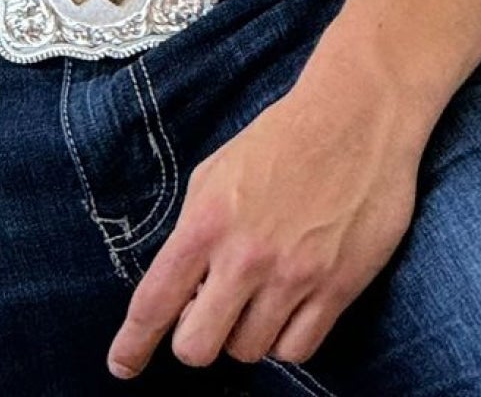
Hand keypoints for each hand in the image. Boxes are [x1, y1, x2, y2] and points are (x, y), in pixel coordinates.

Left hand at [104, 66, 424, 377]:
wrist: (357, 114)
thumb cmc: (281, 139)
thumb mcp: (216, 172)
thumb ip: (193, 231)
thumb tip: (180, 291)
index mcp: (207, 221)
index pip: (154, 302)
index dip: (132, 345)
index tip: (123, 366)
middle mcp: (246, 255)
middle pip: (197, 348)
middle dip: (196, 338)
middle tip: (211, 314)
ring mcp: (293, 276)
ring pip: (249, 352)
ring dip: (245, 333)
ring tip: (259, 294)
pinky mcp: (337, 288)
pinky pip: (297, 350)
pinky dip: (286, 338)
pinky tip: (289, 306)